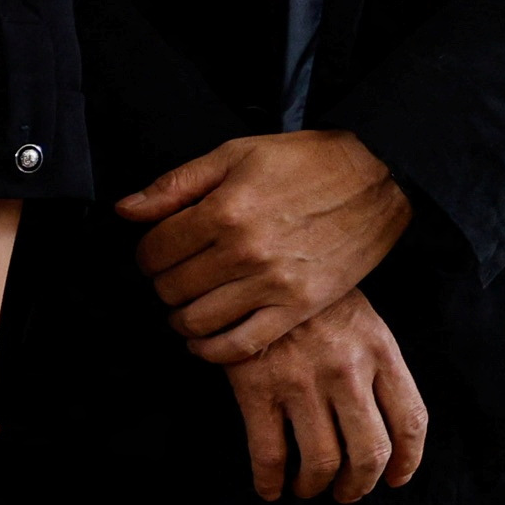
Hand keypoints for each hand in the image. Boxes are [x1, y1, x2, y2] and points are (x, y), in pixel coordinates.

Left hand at [119, 130, 413, 358]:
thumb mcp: (235, 154)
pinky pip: (240, 345)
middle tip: (173, 275)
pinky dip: (212, 350)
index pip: (154, 250)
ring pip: (196, 321)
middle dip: (162, 283)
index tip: (155, 252)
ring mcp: (272, 284)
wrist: (378, 177)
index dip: (145, 254)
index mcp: (224, 210)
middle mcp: (244, 252)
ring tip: (185, 305)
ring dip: (180, 317)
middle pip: (171, 288)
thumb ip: (176, 185)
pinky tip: (204, 339)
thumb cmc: (307, 162)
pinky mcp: (298, 307)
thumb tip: (126, 210)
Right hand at [227, 288, 430, 501]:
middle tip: (346, 492)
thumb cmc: (310, 299)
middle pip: (369, 452)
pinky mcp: (257, 388)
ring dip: (315, 486)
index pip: (410, 421)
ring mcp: (302, 381)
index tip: (394, 479)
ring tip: (306, 488)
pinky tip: (270, 488)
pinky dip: (270, 482)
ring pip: (321, 461)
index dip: (407, 461)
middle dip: (359, 484)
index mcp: (380, 350)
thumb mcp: (360, 318)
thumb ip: (376, 364)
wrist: (252, 267)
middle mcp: (347, 370)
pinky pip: (269, 454)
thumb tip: (384, 425)